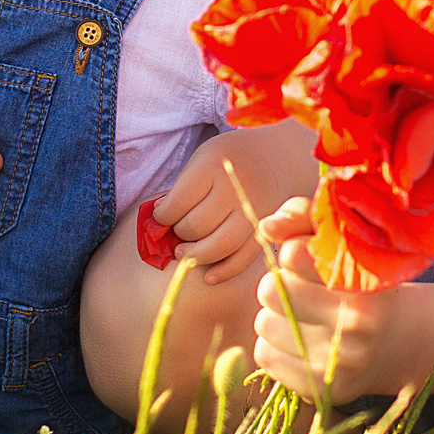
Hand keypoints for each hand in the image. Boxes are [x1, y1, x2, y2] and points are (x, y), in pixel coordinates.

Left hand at [150, 149, 270, 290]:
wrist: (276, 156)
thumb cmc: (230, 159)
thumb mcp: (201, 159)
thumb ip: (181, 189)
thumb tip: (157, 222)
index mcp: (214, 166)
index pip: (179, 202)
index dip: (162, 216)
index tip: (160, 217)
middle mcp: (236, 189)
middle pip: (197, 226)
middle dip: (179, 234)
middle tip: (176, 233)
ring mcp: (254, 211)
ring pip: (219, 246)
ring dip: (196, 255)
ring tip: (184, 253)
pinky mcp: (266, 230)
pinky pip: (244, 258)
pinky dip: (225, 271)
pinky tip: (209, 277)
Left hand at [250, 209, 410, 405]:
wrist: (396, 344)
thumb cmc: (359, 283)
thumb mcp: (343, 242)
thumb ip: (303, 219)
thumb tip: (266, 227)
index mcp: (366, 278)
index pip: (293, 253)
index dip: (293, 253)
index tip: (311, 261)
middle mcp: (358, 320)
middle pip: (271, 289)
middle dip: (279, 286)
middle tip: (302, 291)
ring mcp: (340, 359)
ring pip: (263, 323)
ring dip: (275, 317)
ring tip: (304, 319)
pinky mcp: (322, 387)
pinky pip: (264, 355)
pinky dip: (274, 346)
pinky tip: (300, 343)